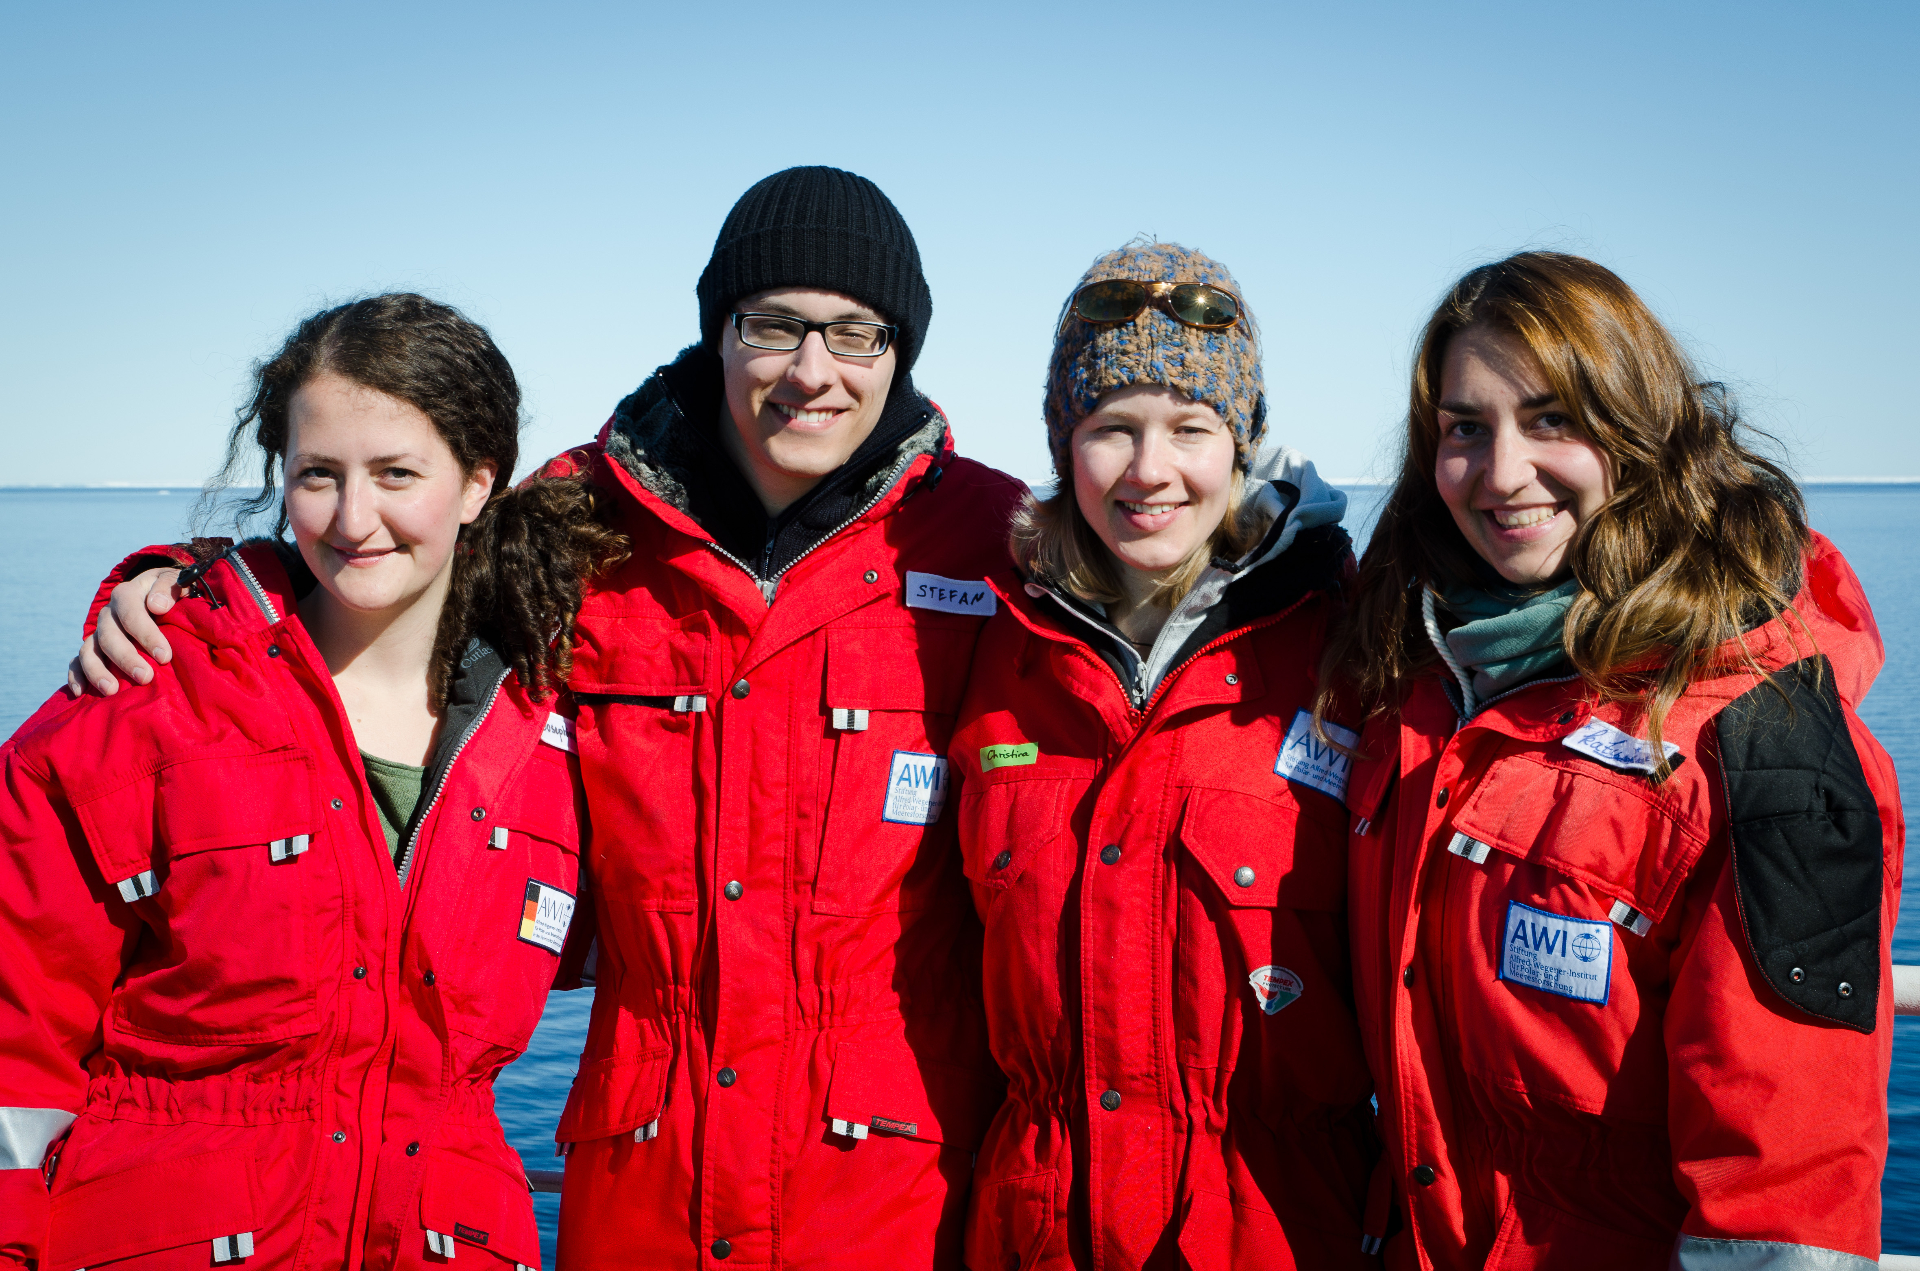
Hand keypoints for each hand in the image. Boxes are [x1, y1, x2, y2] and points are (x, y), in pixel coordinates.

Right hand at [66, 568, 184, 695]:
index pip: (132, 614)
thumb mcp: (175, 581)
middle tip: (145, 678)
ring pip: (89, 651)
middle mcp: (108, 614)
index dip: (147, 635)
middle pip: (109, 636)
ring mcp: (98, 632)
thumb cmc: (170, 593)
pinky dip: (76, 676)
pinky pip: (77, 661)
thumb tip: (157, 605)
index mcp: (126, 595)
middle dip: (126, 658)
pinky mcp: (93, 648)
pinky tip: (81, 692)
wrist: (156, 596)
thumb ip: (169, 588)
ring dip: (97, 671)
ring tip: (112, 691)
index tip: (165, 657)